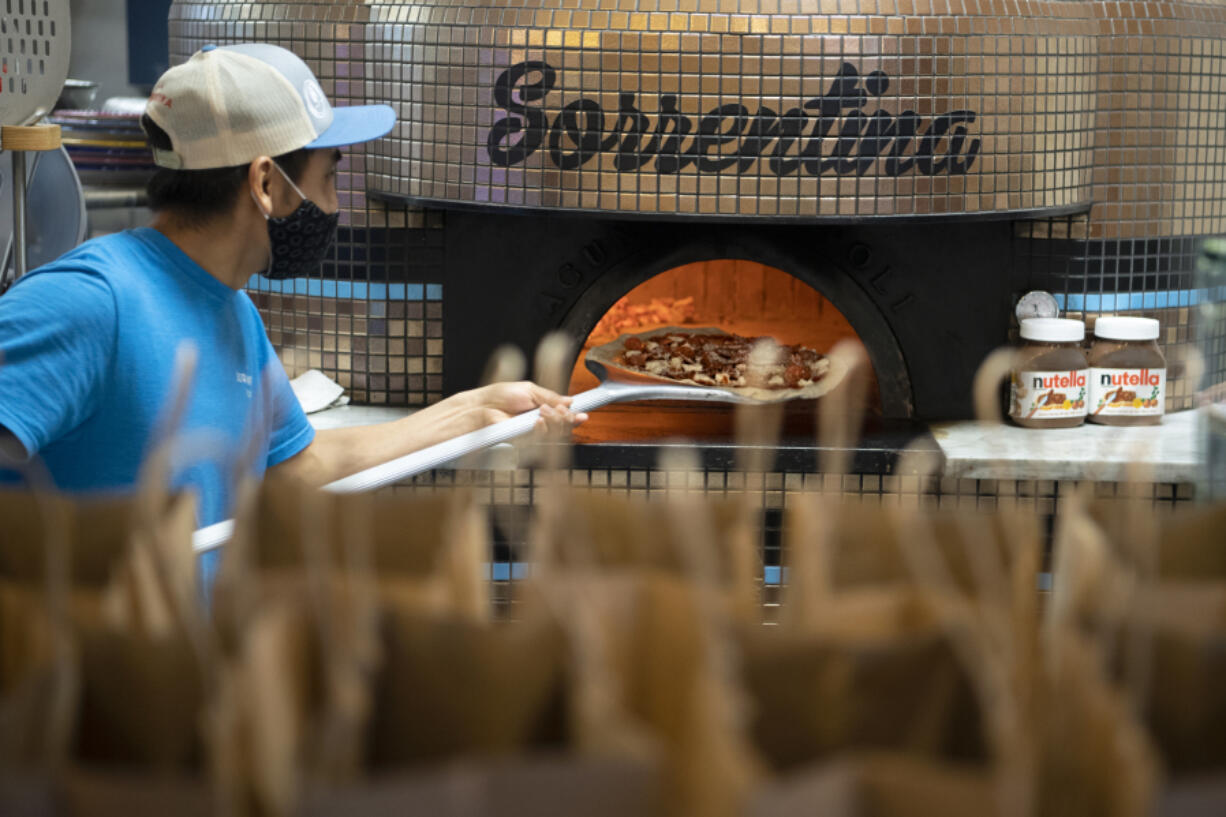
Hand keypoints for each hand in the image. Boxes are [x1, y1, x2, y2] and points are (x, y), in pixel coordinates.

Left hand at [466, 381, 588, 435]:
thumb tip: (569, 401)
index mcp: (542, 409)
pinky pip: (539, 441)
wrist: (483, 405)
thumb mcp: (530, 390)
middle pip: (562, 428)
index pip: (563, 416)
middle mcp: (539, 423)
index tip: (582, 414)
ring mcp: (531, 434)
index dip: (574, 417)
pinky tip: (539, 422)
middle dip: (566, 419)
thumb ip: (551, 397)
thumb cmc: (500, 396)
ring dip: (554, 423)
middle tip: (562, 411)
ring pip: (554, 436)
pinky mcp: (523, 442)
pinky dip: (542, 431)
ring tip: (544, 412)